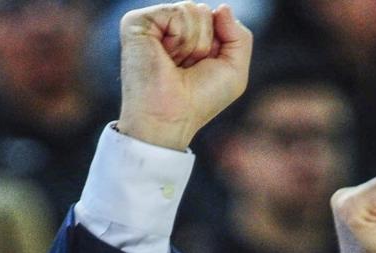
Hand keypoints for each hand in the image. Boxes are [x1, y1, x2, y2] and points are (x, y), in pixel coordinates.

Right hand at [117, 2, 251, 149]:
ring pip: (192, 9)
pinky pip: (177, 12)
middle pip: (204, 11)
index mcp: (185, 37)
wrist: (171, 118)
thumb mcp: (234, 69)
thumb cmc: (199, 100)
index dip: (218, 43)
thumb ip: (239, 35)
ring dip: (193, 43)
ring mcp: (151, 24)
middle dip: (205, 43)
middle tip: (185, 68)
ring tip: (174, 64)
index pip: (214, 17)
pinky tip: (165, 56)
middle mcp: (167, 29)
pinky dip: (180, 37)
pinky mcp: (136, 23)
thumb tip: (221, 7)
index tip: (200, 68)